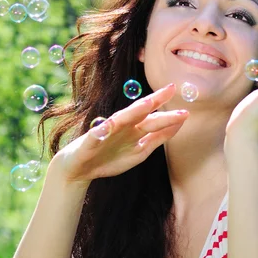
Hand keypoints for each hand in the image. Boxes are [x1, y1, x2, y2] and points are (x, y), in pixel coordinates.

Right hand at [54, 83, 188, 184]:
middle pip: (140, 112)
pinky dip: (101, 132)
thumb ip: (157, 138)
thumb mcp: (139, 151)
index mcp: (132, 128)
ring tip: (148, 103)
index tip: (176, 88)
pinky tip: (107, 127)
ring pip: (121, 119)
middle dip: (155, 101)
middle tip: (171, 89)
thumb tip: (178, 125)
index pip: (150, 113)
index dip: (163, 102)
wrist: (79, 168)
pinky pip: (96, 137)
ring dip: (134, 111)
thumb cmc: (109, 158)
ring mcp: (105, 133)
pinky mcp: (90, 143)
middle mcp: (121, 126)